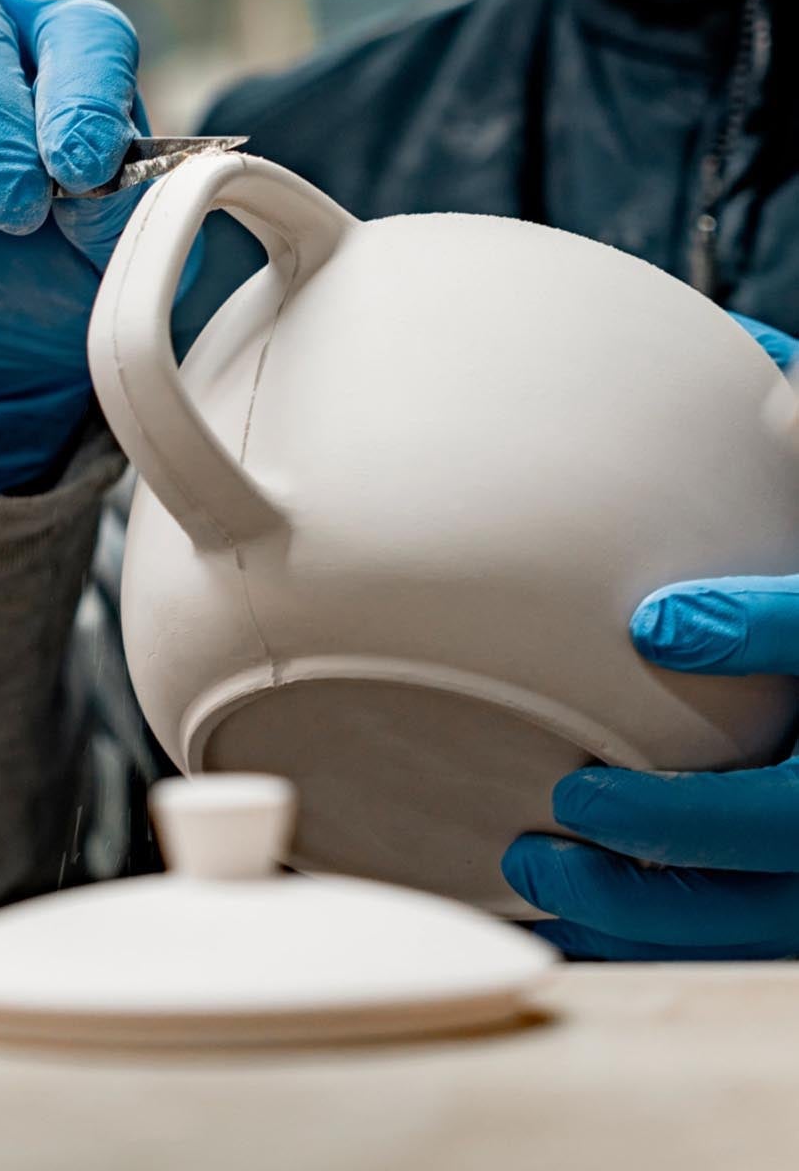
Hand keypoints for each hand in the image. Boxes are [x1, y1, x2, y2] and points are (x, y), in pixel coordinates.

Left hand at [501, 315, 798, 960]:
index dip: (758, 629)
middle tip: (575, 794)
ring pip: (773, 909)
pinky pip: (750, 940)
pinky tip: (564, 911)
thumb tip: (752, 368)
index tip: (654, 620)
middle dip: (685, 818)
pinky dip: (652, 935)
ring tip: (535, 862)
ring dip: (650, 903)